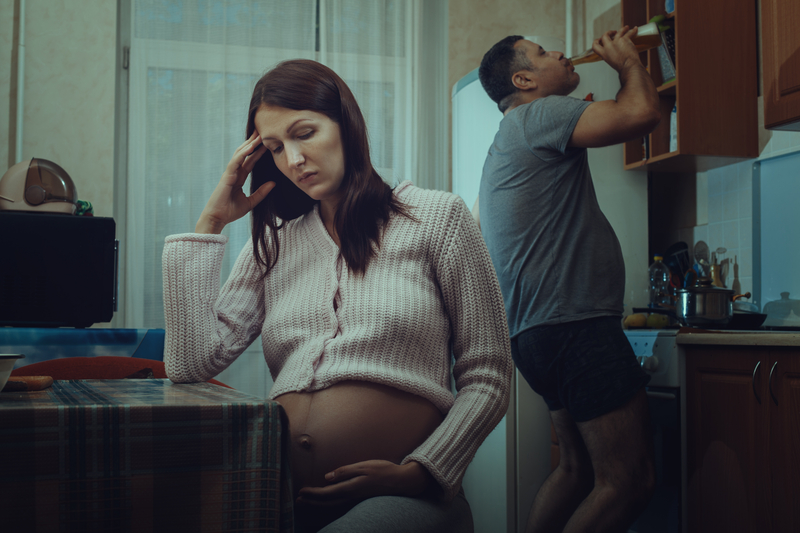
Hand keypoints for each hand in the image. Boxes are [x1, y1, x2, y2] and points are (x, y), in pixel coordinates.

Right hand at [195, 131, 275, 233]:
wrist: (218, 218)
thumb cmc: (230, 211)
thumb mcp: (251, 202)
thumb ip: (261, 192)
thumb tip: (273, 183)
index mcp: (239, 178)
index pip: (250, 161)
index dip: (258, 152)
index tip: (267, 143)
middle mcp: (234, 173)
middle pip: (245, 154)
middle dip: (253, 143)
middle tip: (262, 131)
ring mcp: (230, 173)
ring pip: (240, 154)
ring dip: (249, 144)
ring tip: (258, 135)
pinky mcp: (226, 176)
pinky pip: (235, 161)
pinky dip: (243, 153)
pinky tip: (250, 146)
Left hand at [296, 460, 435, 506]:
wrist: (402, 482)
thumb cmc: (384, 471)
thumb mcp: (365, 466)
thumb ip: (346, 471)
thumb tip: (328, 477)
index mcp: (352, 487)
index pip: (327, 493)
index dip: (313, 493)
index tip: (301, 492)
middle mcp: (352, 497)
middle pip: (328, 501)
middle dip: (312, 501)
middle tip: (298, 500)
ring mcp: (357, 500)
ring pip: (333, 504)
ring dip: (319, 503)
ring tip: (308, 501)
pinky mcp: (360, 499)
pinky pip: (340, 503)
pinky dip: (330, 502)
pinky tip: (327, 500)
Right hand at [591, 25, 641, 72]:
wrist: (629, 67)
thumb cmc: (622, 67)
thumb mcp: (611, 62)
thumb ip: (610, 55)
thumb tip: (614, 52)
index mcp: (604, 54)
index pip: (595, 46)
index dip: (597, 41)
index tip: (599, 39)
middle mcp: (609, 47)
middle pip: (605, 35)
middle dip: (609, 32)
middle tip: (613, 32)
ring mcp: (616, 42)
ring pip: (618, 31)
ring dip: (622, 29)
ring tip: (626, 28)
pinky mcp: (625, 39)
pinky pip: (629, 33)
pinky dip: (633, 30)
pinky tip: (635, 29)